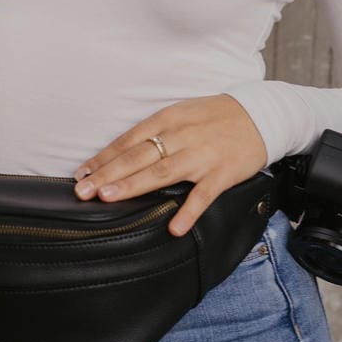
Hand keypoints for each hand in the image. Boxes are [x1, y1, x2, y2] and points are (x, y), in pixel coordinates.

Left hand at [71, 96, 268, 237]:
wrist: (261, 115)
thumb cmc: (214, 116)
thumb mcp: (181, 114)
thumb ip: (154, 132)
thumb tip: (122, 153)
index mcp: (167, 119)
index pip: (128, 141)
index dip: (103, 158)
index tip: (81, 174)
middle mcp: (181, 136)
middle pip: (138, 157)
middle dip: (108, 174)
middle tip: (83, 191)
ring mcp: (201, 155)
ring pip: (162, 172)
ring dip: (133, 185)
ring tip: (110, 198)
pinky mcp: (222, 173)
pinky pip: (203, 195)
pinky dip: (188, 211)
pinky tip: (174, 227)